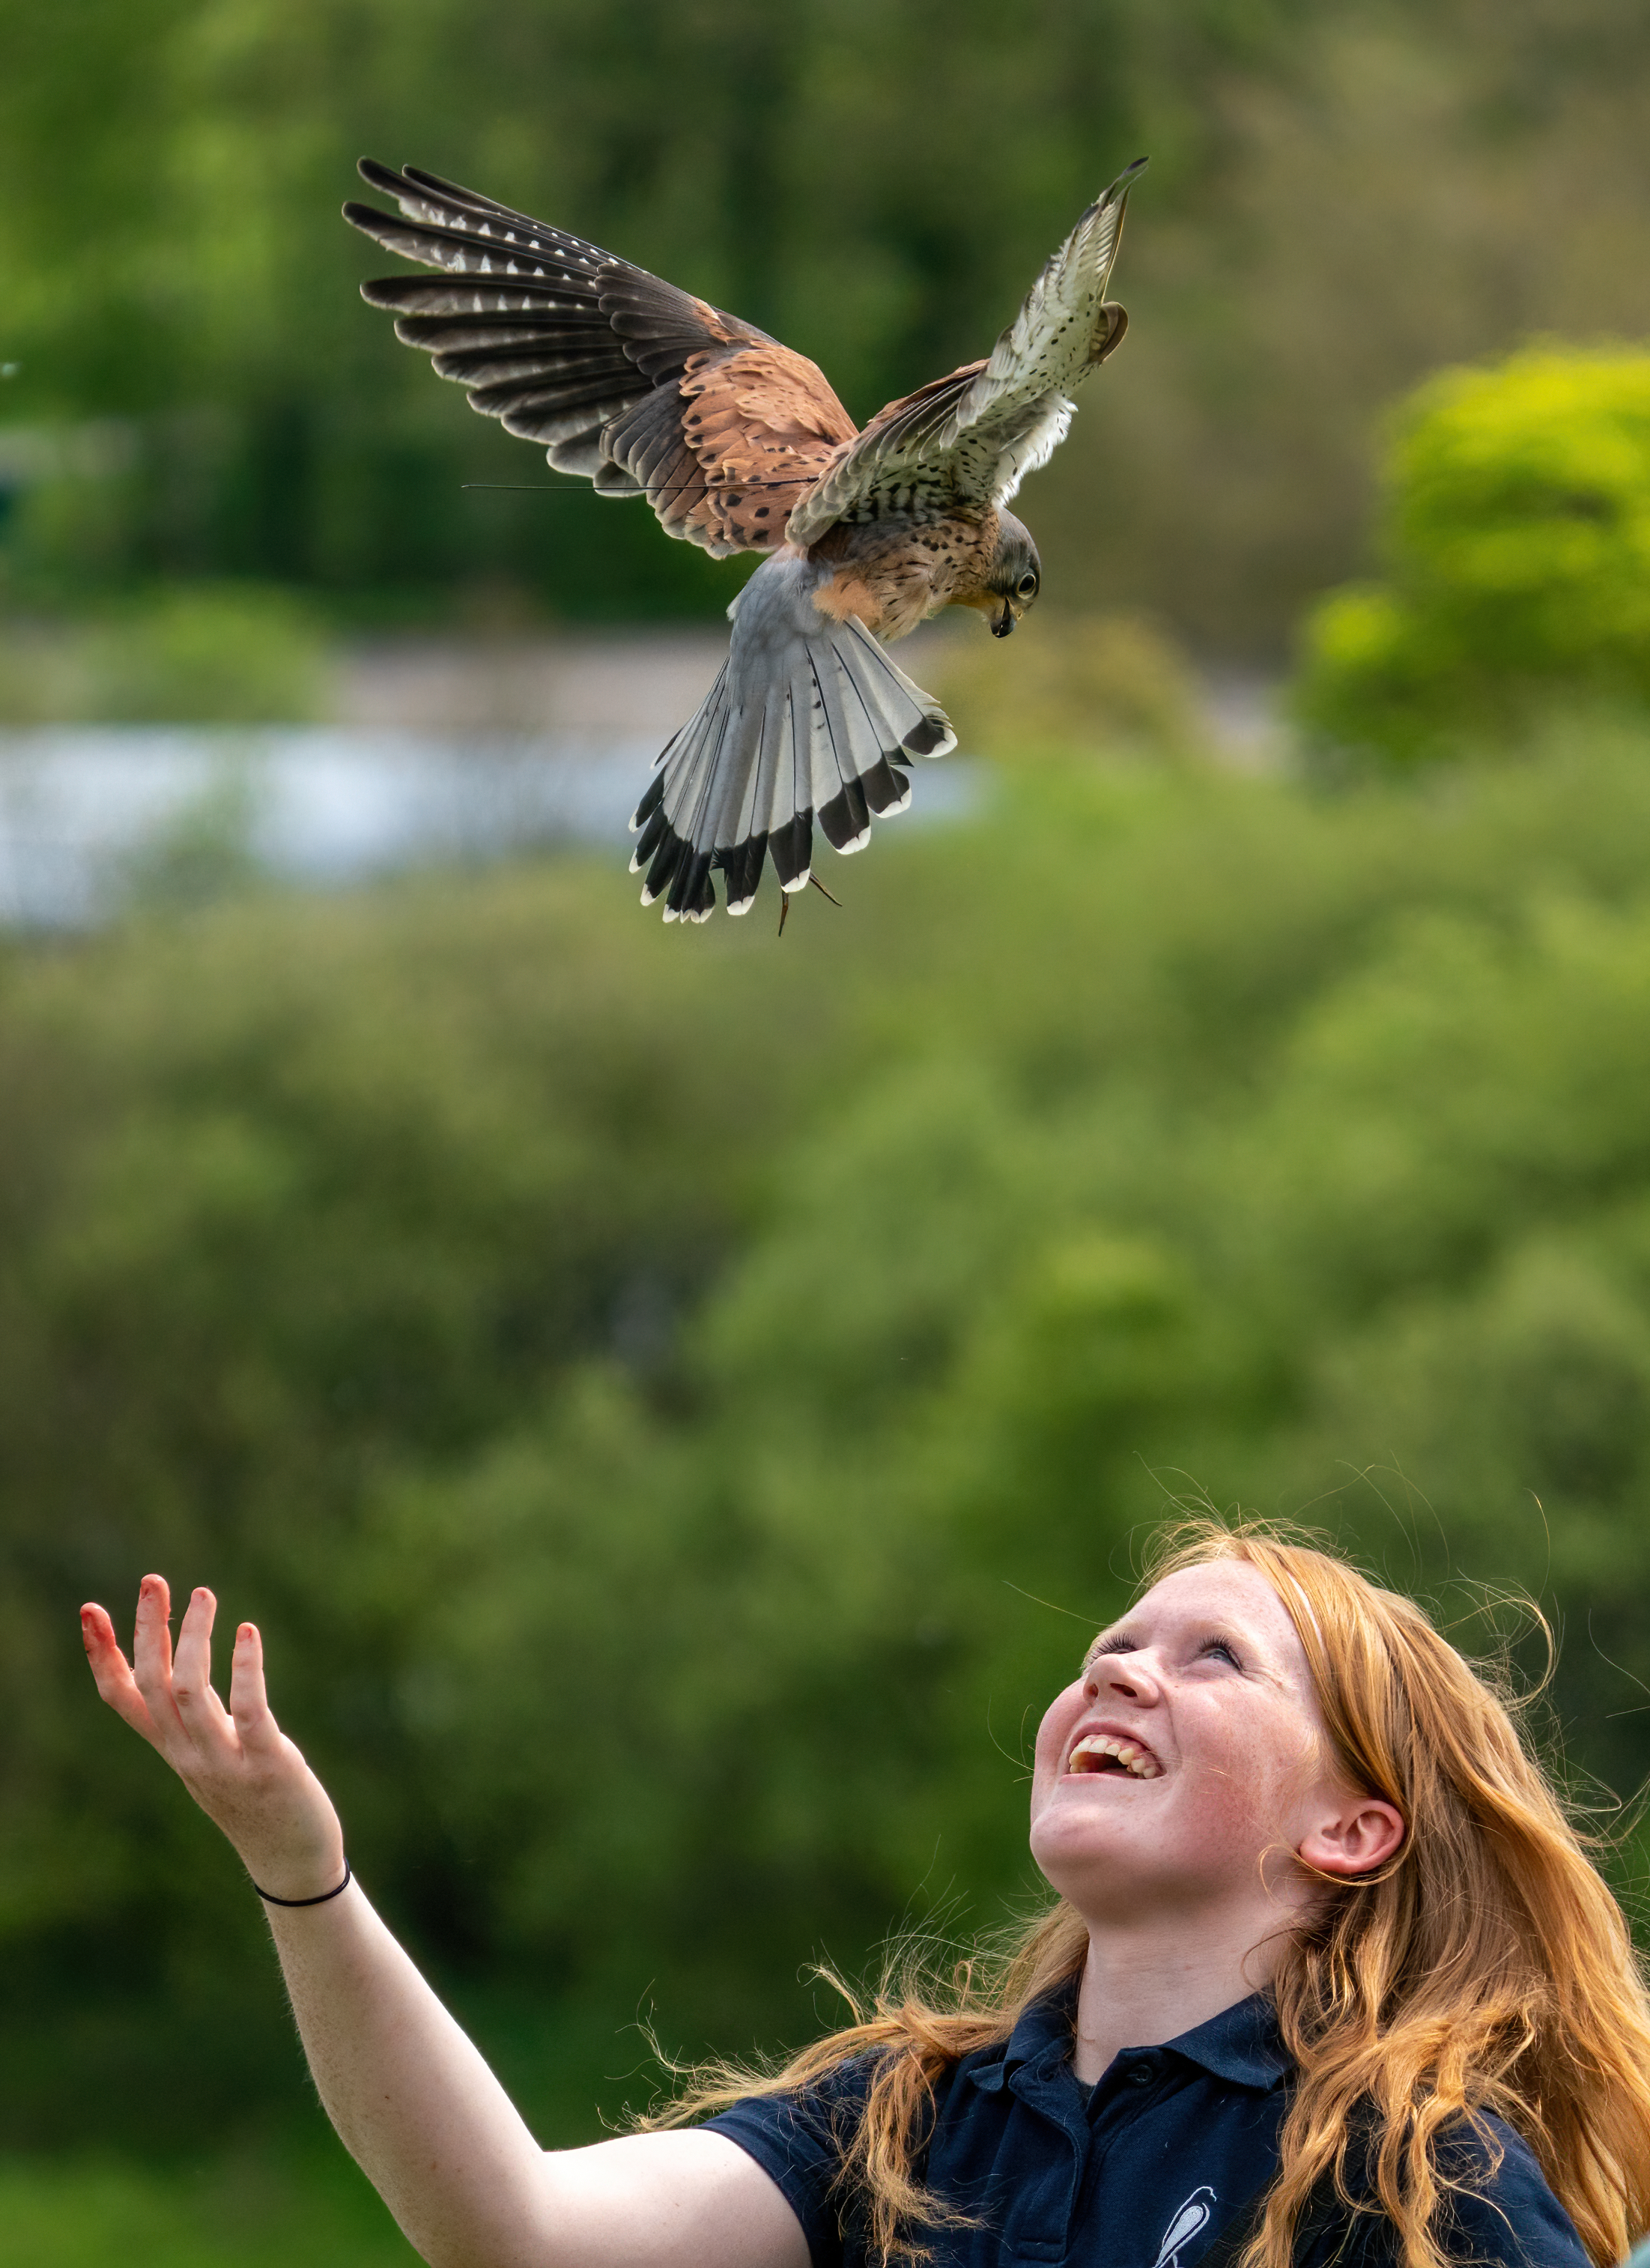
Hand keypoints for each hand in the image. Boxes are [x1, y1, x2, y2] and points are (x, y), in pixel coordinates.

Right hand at [82, 1575, 346, 1902]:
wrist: (289, 1858)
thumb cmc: (251, 1794)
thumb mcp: (209, 1750)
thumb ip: (192, 1712)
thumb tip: (183, 1655)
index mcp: (172, 1747)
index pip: (122, 1699)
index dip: (103, 1655)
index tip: (90, 1610)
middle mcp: (188, 1754)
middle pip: (152, 1685)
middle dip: (149, 1631)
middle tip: (154, 1581)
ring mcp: (225, 1761)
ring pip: (191, 1694)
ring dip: (195, 1640)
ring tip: (204, 1595)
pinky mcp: (269, 1765)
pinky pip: (250, 1712)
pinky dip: (245, 1669)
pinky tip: (248, 1633)